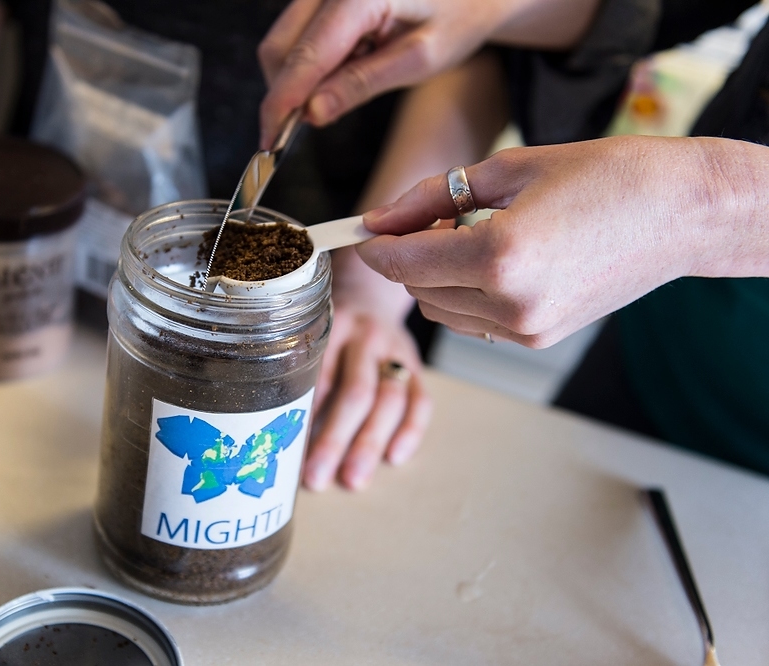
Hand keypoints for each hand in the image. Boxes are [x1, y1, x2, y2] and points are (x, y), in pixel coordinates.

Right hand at [257, 0, 598, 146]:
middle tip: (305, 128)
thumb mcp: (419, 59)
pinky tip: (346, 65)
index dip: (281, 104)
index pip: (305, 57)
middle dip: (285, 94)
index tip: (270, 140)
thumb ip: (361, 85)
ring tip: (345, 86)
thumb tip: (312, 113)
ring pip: (284, 41)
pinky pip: (299, 32)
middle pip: (280, 47)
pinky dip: (311, 61)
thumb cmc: (459, 15)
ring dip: (299, 77)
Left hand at [306, 304, 430, 490]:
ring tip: (353, 480)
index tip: (288, 455)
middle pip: (355, 392)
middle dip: (335, 440)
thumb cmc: (327, 334)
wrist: (367, 296)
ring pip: (389, 399)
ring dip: (370, 443)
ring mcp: (395, 349)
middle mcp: (365, 336)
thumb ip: (299, 378)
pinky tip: (394, 458)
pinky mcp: (417, 364)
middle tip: (316, 479)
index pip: (319, 378)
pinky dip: (411, 431)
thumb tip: (275, 440)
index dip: (304, 419)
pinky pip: (422, 399)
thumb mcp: (309, 341)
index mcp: (329, 329)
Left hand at [356, 135, 768, 346]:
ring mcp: (527, 328)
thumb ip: (433, 196)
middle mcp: (510, 302)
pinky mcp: (540, 338)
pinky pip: (475, 322)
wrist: (680, 212)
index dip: (375, 246)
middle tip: (428, 218)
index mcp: (500, 254)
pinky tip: (492, 261)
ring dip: (436, 278)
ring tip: (469, 235)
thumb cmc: (607, 177)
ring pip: (443, 311)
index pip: (404, 262)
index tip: (363, 231)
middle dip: (409, 256)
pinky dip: (465, 295)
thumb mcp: (509, 169)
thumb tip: (381, 216)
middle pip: (419, 289)